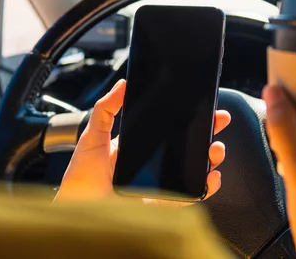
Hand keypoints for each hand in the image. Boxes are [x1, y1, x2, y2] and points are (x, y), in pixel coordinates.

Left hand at [54, 79, 230, 204]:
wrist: (78, 211)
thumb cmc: (81, 179)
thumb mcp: (92, 136)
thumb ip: (106, 109)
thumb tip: (122, 85)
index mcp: (140, 147)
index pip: (169, 129)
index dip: (187, 118)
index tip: (201, 105)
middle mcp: (153, 165)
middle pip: (187, 146)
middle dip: (207, 132)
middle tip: (217, 120)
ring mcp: (161, 183)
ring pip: (194, 168)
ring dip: (210, 156)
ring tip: (215, 148)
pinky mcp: (164, 203)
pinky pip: (191, 195)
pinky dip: (206, 186)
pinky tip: (211, 176)